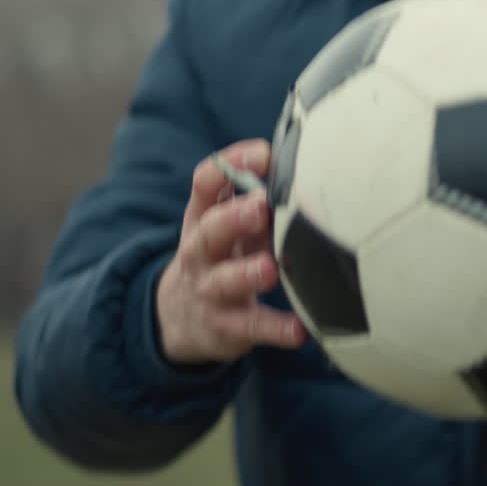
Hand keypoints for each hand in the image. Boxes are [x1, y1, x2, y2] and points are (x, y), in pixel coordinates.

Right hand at [156, 139, 307, 365]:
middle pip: (209, 231)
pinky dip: (276, 329)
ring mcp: (210, 290)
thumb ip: (257, 198)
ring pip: (224, 281)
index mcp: (203, 217)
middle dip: (233, 218)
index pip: (206, 184)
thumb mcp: (229, 224)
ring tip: (270, 269)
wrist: (180, 317)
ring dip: (247, 274)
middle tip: (259, 207)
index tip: (263, 155)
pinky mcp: (226, 326)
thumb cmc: (223, 256)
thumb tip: (307, 165)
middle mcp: (200, 251)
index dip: (230, 166)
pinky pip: (252, 327)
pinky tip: (299, 330)